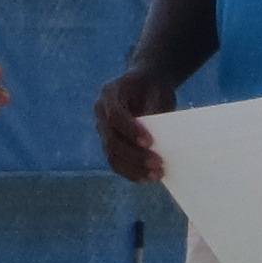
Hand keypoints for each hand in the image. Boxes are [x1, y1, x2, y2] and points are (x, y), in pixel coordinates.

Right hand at [95, 67, 178, 181]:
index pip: (115, 116)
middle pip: (112, 141)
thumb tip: (160, 140)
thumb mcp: (157, 90)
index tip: (150, 142)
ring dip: (134, 169)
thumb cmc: (153, 87)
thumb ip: (154, 111)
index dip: (131, 131)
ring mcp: (103, 130)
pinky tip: (148, 178)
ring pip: (112, 156)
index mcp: (110, 94)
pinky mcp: (111, 144)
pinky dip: (132, 173)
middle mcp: (101, 113)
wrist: (146, 84)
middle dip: (135, 155)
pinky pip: (117, 163)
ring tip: (156, 174)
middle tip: (158, 163)